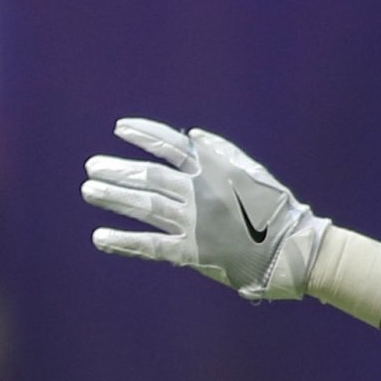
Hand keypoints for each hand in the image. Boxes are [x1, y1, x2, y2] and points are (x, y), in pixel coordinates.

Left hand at [82, 119, 324, 302]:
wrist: (291, 251)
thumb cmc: (273, 210)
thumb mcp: (253, 172)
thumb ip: (222, 152)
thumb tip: (192, 136)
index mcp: (216, 171)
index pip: (172, 147)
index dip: (144, 135)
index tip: (118, 127)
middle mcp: (202, 194)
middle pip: (150, 177)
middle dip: (118, 170)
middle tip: (91, 166)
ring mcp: (195, 224)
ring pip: (145, 207)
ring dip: (114, 197)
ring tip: (89, 190)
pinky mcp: (191, 253)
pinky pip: (150, 246)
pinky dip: (123, 241)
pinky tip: (99, 237)